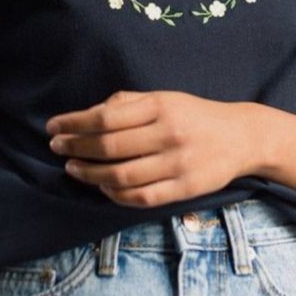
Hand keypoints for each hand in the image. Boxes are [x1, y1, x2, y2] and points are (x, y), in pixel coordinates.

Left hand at [46, 90, 252, 207]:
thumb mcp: (164, 97)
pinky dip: (114, 194)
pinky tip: (101, 186)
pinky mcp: (184, 189)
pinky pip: (139, 198)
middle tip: (56, 147)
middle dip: (74, 147)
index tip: (54, 126)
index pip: (106, 117)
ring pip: (120, 176)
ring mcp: (177, 164)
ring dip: (88, 173)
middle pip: (109, 147)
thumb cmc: (194, 115)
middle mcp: (168, 134)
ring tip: (72, 168)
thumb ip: (128, 102)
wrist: (241, 136)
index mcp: (161, 106)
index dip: (74, 123)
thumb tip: (89, 114)